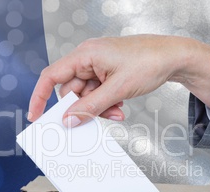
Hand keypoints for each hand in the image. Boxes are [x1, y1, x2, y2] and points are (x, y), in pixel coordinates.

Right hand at [28, 34, 209, 126]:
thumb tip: (69, 119)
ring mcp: (98, 66)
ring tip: (117, 111)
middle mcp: (88, 58)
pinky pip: (98, 93)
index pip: (51, 76)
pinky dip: (106, 104)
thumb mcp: (117, 89)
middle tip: (97, 118)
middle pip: (71, 90)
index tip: (36, 116)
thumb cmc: (149, 62)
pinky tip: (119, 107)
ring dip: (98, 108)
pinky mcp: (107, 73)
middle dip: (83, 108)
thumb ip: (91, 106)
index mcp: (85, 54)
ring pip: (86, 95)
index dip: (40, 96)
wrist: (174, 57)